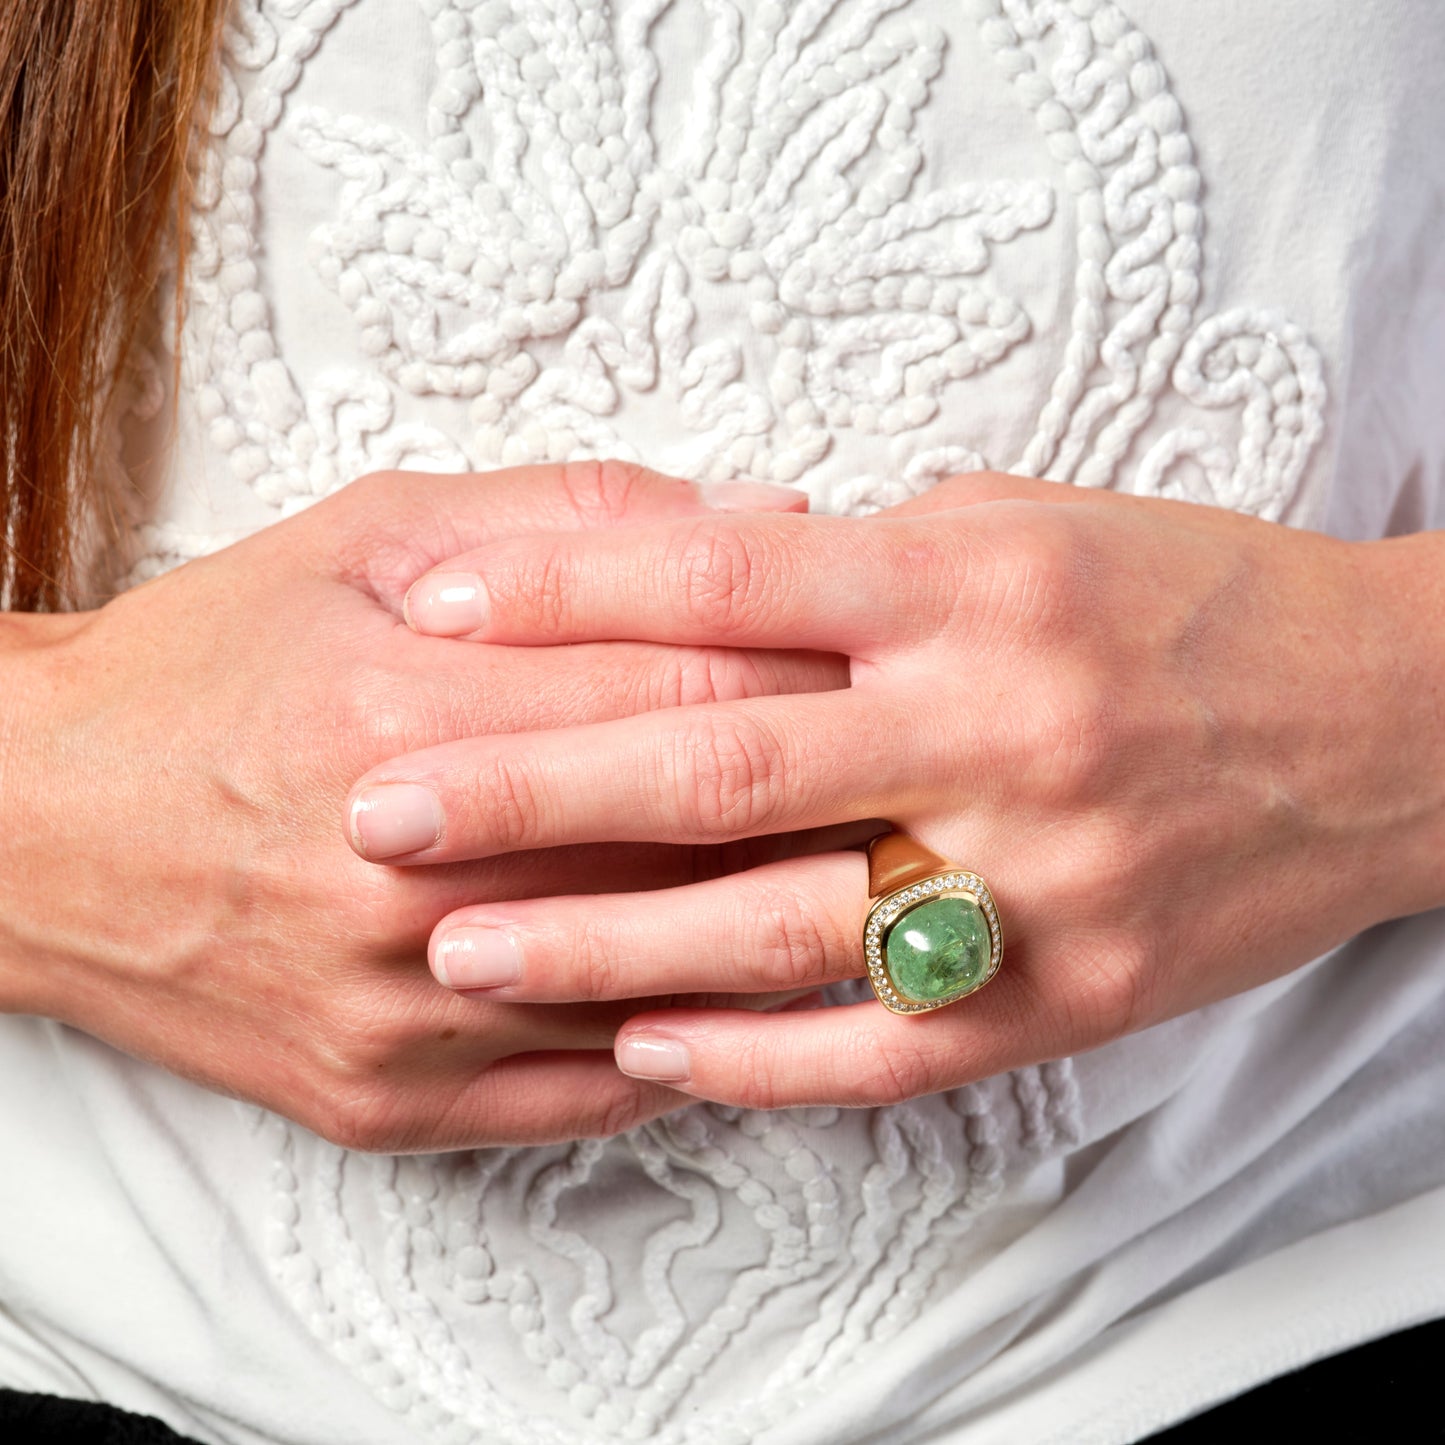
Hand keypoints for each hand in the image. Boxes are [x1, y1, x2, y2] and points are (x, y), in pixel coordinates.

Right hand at [0, 463, 846, 1146]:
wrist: (39, 828)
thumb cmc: (209, 666)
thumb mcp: (366, 538)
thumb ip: (570, 516)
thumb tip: (760, 508)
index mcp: (409, 709)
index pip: (690, 697)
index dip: (821, 682)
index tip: (892, 670)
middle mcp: (411, 877)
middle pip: (705, 847)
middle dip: (843, 805)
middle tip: (927, 774)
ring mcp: (403, 1011)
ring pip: (673, 986)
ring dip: (798, 936)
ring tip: (885, 885)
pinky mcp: (389, 1100)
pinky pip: (595, 1092)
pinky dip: (697, 1042)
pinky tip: (755, 995)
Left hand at [355, 473, 1444, 1107]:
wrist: (1384, 723)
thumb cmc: (1182, 603)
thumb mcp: (1024, 529)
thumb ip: (861, 566)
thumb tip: (701, 576)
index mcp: (969, 583)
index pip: (723, 576)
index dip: (566, 588)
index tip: (436, 605)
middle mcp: (992, 721)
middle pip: (718, 760)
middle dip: (531, 789)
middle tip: (379, 813)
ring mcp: (1033, 871)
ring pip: (783, 922)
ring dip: (607, 944)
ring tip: (464, 951)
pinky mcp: (1072, 989)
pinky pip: (889, 1038)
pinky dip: (758, 1054)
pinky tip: (642, 1052)